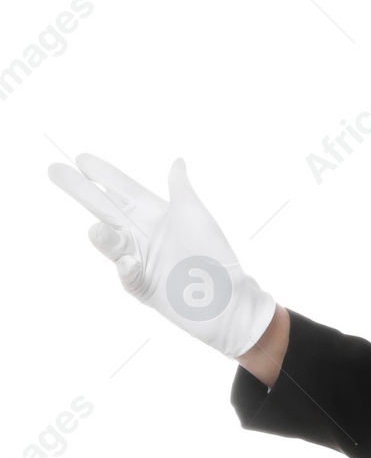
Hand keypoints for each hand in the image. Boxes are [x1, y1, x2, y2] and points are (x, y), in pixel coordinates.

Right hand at [49, 153, 275, 358]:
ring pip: (109, 242)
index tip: (82, 157)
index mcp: (155, 213)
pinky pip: (126, 273)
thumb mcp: (197, 217)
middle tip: (54, 170)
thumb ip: (181, 190)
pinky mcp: (142, 286)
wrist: (228, 300)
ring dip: (102, 236)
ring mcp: (139, 259)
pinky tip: (130, 262)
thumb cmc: (217, 256)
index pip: (122, 188)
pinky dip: (125, 267)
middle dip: (80, 190)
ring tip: (99, 229)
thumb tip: (177, 162)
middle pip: (104, 208)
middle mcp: (142, 234)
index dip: (104, 174)